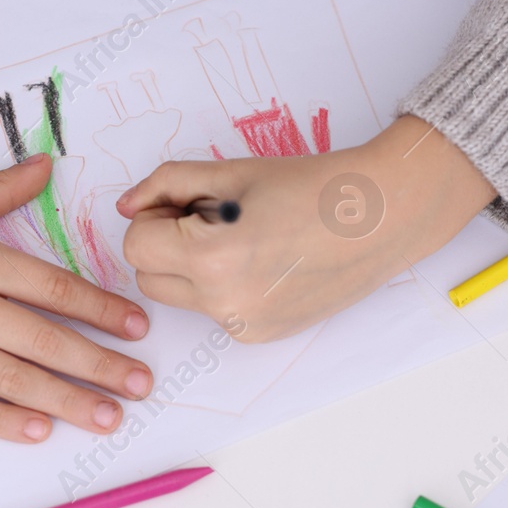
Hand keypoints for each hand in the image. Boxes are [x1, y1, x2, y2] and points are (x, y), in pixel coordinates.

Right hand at [0, 157, 152, 442]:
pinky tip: (37, 431)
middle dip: (101, 366)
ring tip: (109, 416)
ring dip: (66, 400)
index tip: (137, 328)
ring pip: (13, 379)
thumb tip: (46, 167)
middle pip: (46, 341)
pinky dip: (0, 420)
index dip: (102, 310)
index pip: (55, 290)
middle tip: (141, 385)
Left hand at [117, 116, 495, 341]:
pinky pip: (214, 312)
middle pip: (148, 278)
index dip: (153, 216)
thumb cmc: (313, 186)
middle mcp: (224, 302)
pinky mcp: (261, 336)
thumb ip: (168, 184)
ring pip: (179, 298)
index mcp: (212, 257)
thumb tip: (125, 205)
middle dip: (164, 246)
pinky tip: (264, 261)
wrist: (383, 217)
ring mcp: (244, 326)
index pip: (135, 245)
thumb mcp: (232, 171)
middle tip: (210, 216)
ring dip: (189, 269)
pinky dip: (222, 288)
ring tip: (241, 238)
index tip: (186, 202)